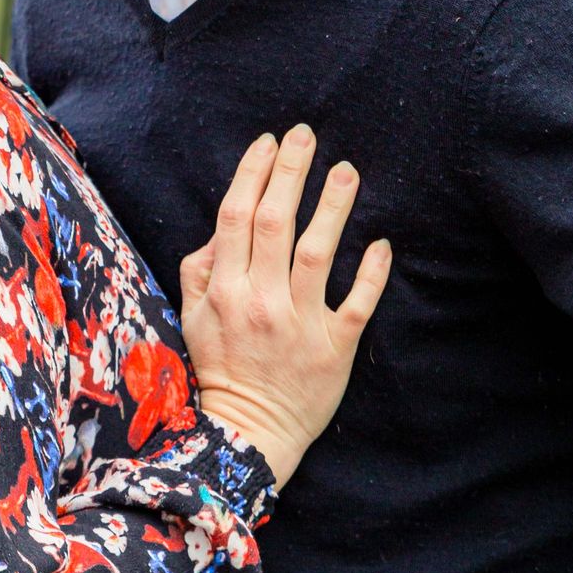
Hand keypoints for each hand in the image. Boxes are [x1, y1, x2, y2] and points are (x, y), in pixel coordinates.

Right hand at [179, 126, 391, 488]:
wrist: (246, 436)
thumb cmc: (221, 368)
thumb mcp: (191, 317)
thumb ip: (200, 268)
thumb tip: (222, 224)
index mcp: (223, 289)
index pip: (236, 216)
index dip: (252, 174)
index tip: (268, 142)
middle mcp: (259, 300)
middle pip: (275, 222)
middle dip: (291, 172)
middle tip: (306, 135)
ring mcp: (299, 324)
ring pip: (316, 252)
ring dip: (332, 206)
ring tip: (346, 170)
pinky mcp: (334, 348)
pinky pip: (356, 303)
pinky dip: (370, 271)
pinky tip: (381, 242)